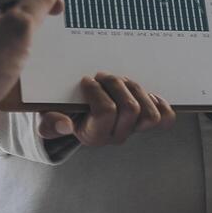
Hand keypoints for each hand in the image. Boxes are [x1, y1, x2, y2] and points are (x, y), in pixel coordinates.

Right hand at [37, 72, 176, 145]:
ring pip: (149, 112)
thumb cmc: (61, 110)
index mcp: (93, 136)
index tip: (85, 81)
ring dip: (135, 89)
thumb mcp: (47, 116)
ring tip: (119, 82)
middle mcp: (116, 136)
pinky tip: (143, 93)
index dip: (97, 91)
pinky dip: (158, 103)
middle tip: (102, 76)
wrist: (75, 111)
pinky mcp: (146, 121)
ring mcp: (133, 129)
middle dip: (116, 85)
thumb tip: (65, 124)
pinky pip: (165, 118)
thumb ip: (49, 123)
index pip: (106, 112)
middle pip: (131, 108)